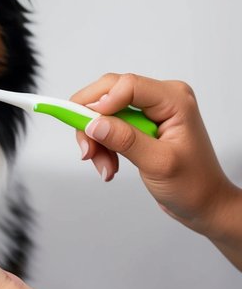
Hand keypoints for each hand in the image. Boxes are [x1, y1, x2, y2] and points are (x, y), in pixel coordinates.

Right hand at [71, 72, 236, 236]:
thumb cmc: (193, 184)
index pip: (127, 85)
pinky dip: (103, 146)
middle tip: (86, 151)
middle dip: (93, 122)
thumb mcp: (159, 163)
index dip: (100, 102)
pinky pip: (110, 125)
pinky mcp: (142, 124)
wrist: (203, 202)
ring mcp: (151, 110)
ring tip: (105, 167)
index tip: (85, 127)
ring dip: (97, 140)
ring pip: (105, 111)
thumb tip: (94, 124)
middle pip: (110, 93)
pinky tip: (110, 166)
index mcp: (174, 99)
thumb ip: (126, 141)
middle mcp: (162, 97)